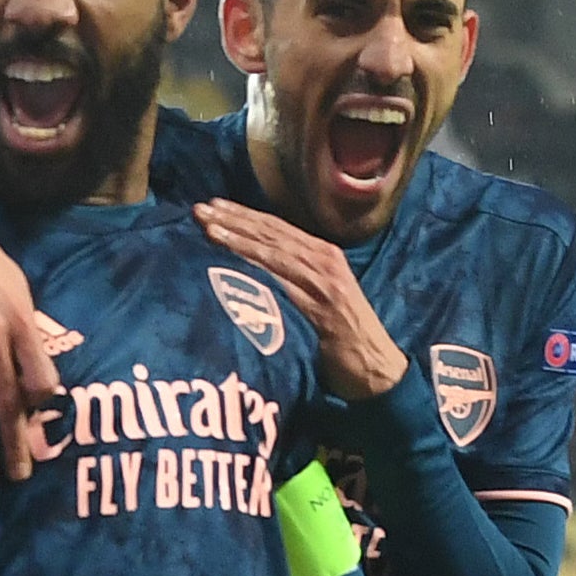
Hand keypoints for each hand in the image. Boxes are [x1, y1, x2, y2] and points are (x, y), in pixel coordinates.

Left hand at [192, 200, 402, 397]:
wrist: (376, 369)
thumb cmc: (342, 339)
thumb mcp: (316, 300)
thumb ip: (292, 281)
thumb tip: (251, 272)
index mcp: (321, 255)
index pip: (275, 228)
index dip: (243, 215)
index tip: (212, 206)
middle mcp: (324, 260)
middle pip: (271, 233)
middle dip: (233, 219)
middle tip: (200, 209)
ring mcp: (324, 281)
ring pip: (275, 252)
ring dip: (239, 238)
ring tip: (208, 227)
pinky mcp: (322, 307)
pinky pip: (284, 283)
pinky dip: (258, 269)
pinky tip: (234, 261)